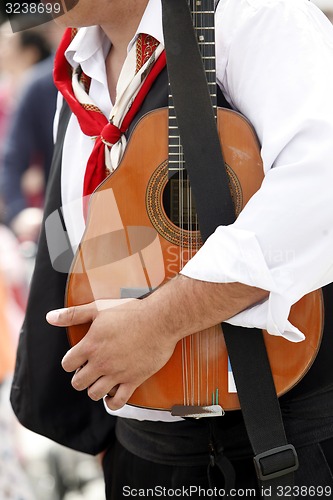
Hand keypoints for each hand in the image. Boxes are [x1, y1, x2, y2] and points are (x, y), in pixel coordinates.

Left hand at [46, 298, 177, 409]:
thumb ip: (73, 314)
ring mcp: (117, 374)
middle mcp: (101, 363)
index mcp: (90, 346)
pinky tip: (113, 394)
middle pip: (78, 383)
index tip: (78, 358)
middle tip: (88, 370)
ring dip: (94, 389)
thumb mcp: (99, 308)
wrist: (160, 320)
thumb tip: (50, 317)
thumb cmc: (131, 312)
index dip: (71, 362)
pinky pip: (118, 402)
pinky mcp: (133, 380)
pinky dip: (112, 402)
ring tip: (100, 380)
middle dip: (80, 377)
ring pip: (94, 394)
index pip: (68, 364)